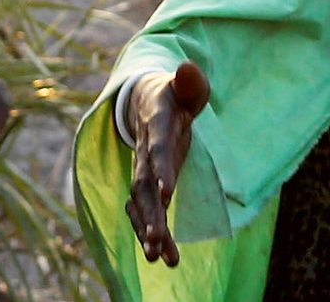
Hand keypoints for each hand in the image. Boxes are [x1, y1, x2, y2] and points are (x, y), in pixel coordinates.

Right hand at [126, 61, 211, 267]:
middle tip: (156, 242)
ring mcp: (143, 169)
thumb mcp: (184, 86)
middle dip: (150, 214)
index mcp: (156, 125)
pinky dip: (153, 232)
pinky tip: (166, 257)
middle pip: (142, 184)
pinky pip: (145, 210)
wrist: (143, 101)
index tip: (166, 193)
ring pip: (140, 203)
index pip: (158, 147)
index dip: (161, 168)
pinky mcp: (146, 183)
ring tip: (160, 259)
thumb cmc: (173, 95)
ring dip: (148, 230)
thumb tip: (189, 70)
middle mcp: (144, 151)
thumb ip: (190, 83)